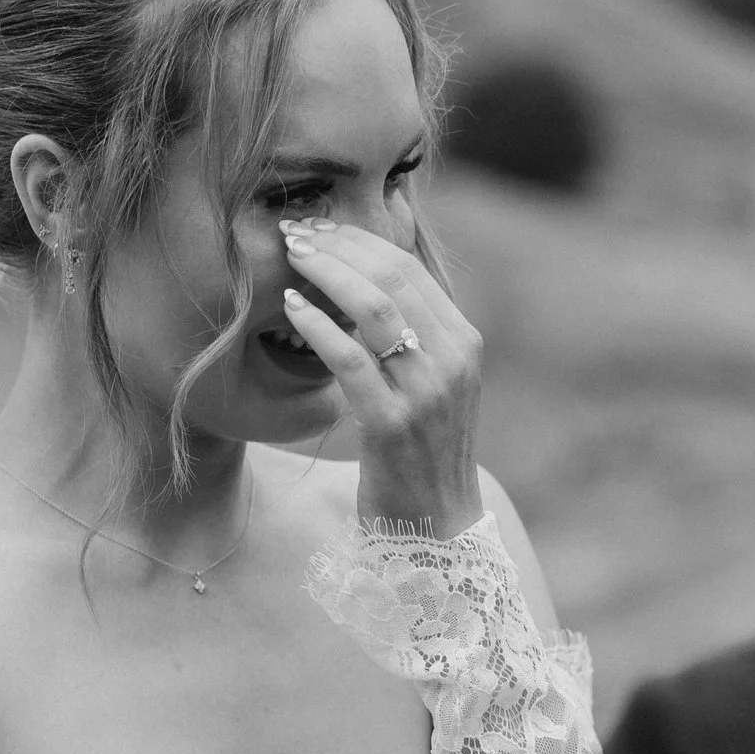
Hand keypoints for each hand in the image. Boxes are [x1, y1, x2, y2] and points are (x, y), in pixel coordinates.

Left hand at [277, 218, 485, 532]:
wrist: (435, 526)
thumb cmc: (420, 451)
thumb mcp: (429, 382)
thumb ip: (410, 334)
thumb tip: (363, 276)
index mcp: (464, 341)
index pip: (410, 268)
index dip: (359, 239)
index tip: (318, 227)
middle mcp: (454, 360)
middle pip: (393, 276)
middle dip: (338, 246)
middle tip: (294, 232)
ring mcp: (427, 392)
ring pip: (375, 308)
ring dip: (327, 272)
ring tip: (291, 257)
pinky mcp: (393, 425)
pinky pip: (351, 360)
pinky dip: (318, 325)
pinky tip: (292, 307)